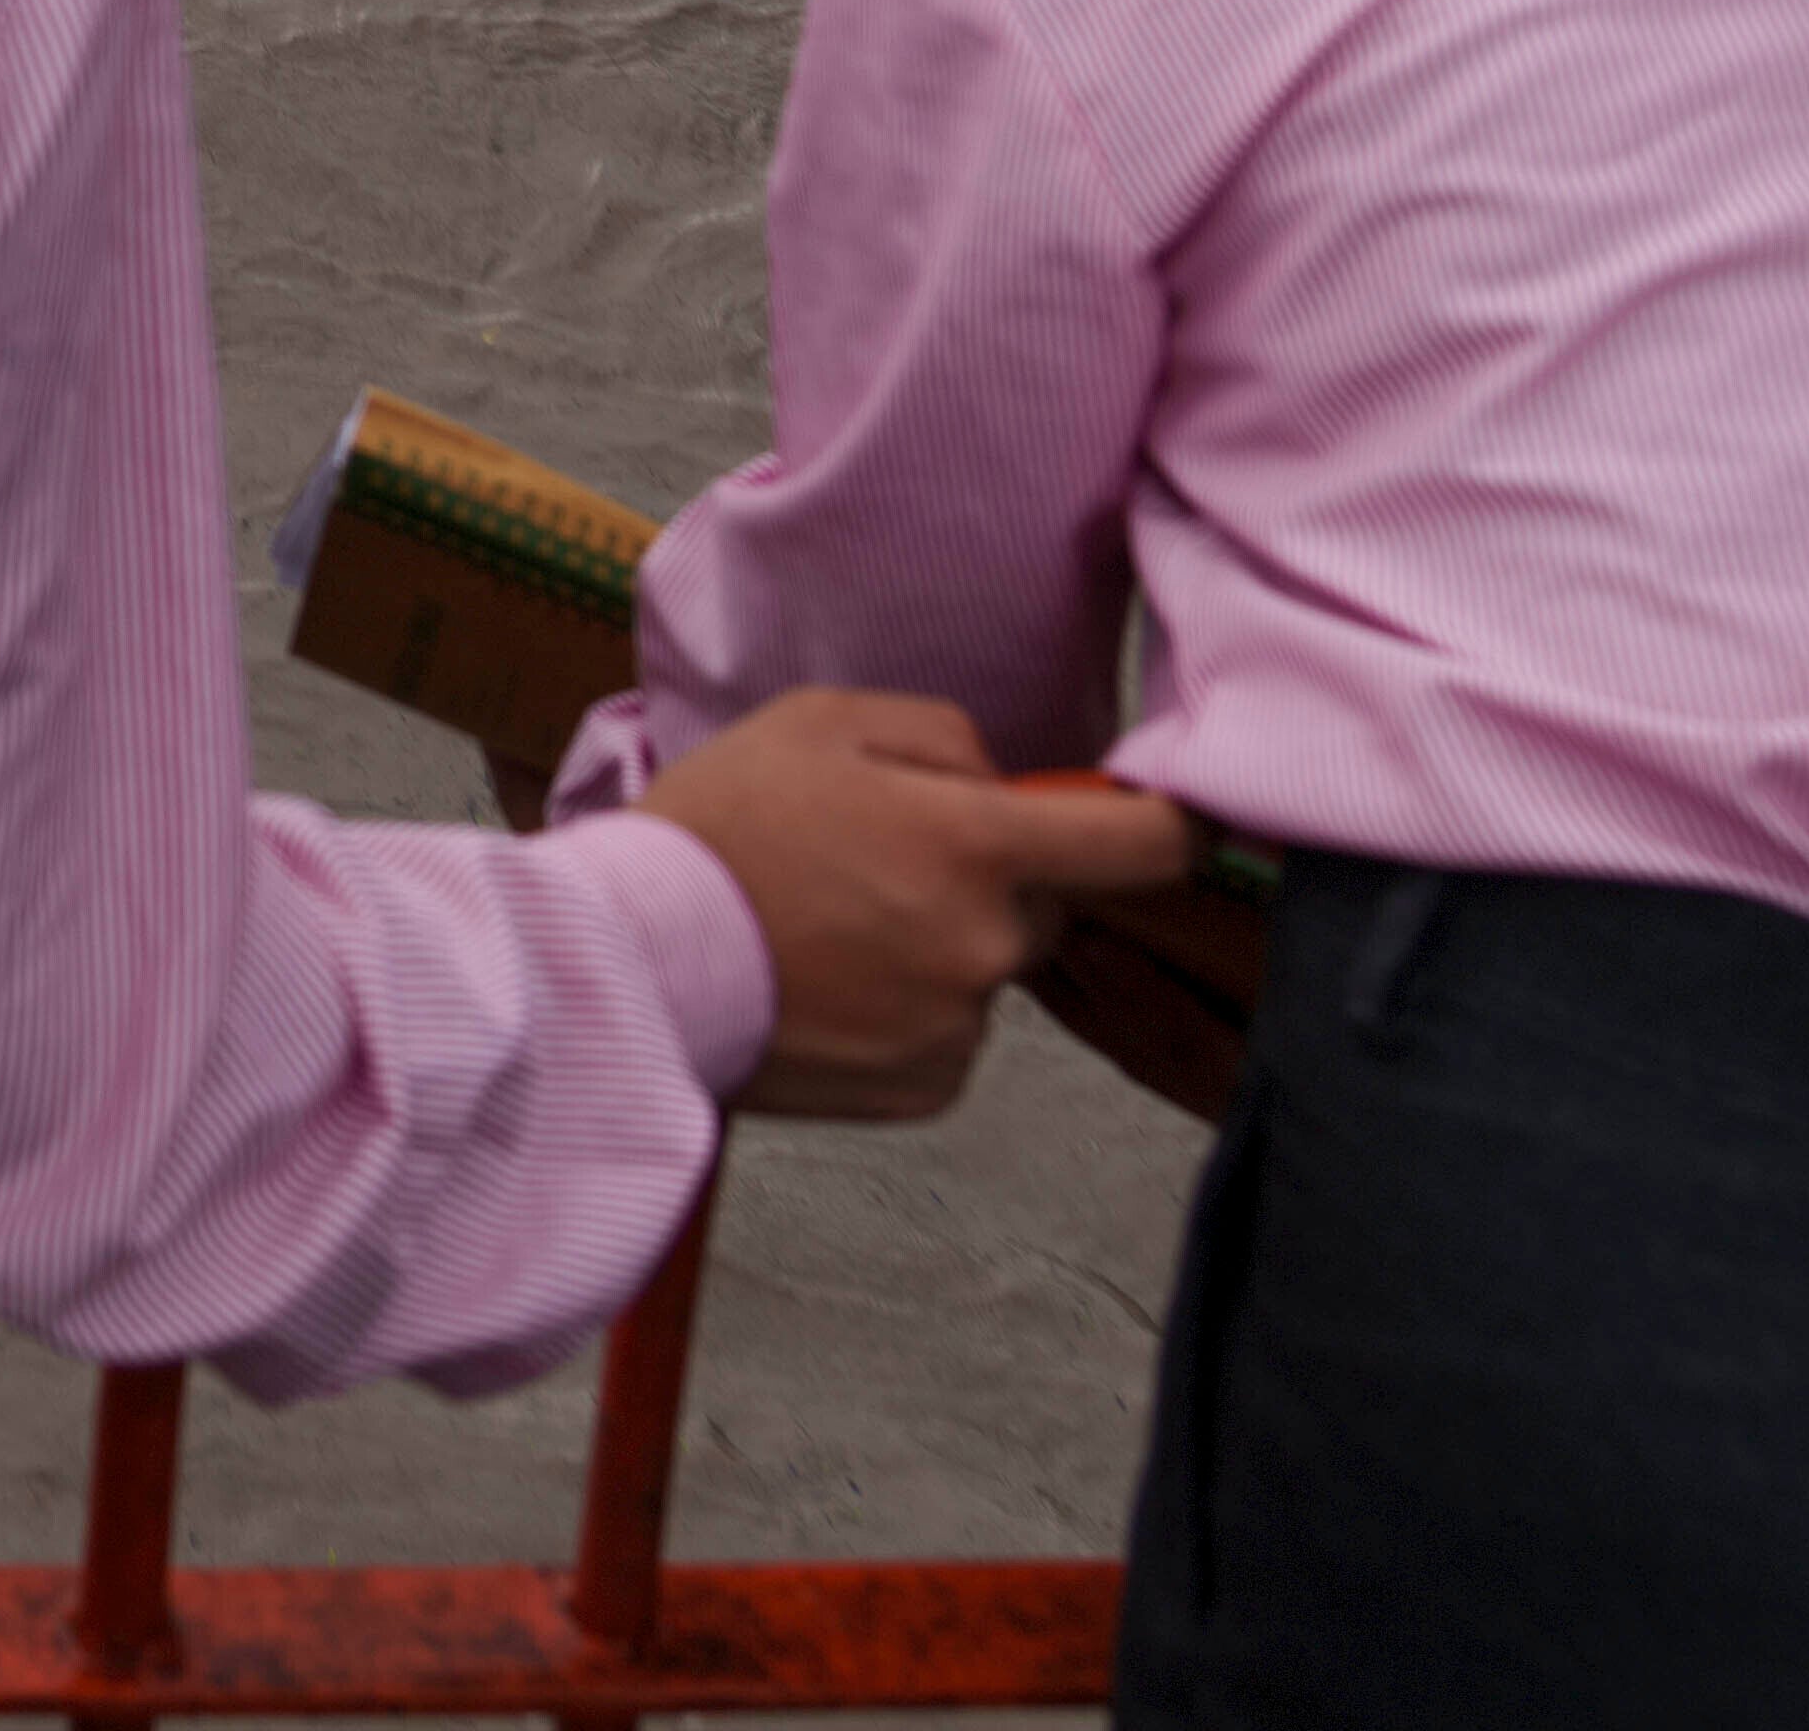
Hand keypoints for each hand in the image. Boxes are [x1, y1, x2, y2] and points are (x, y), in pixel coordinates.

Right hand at [631, 691, 1201, 1123]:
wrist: (631, 964)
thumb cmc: (718, 828)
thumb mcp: (821, 721)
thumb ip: (942, 736)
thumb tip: (1004, 785)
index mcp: (976, 845)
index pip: (1140, 844)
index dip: (1172, 824)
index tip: (1177, 819)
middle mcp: (987, 944)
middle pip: (1043, 904)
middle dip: (984, 878)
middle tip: (874, 861)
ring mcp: (959, 1026)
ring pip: (985, 969)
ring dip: (935, 944)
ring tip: (823, 926)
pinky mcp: (925, 1088)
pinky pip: (948, 1032)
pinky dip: (903, 1008)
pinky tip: (825, 983)